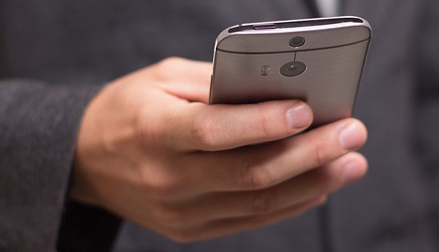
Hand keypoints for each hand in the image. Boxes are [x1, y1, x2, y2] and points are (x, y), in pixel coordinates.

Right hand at [71, 57, 367, 241]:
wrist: (87, 161)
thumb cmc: (129, 109)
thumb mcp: (162, 79)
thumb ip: (216, 83)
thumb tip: (276, 90)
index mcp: (155, 130)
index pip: (215, 131)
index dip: (263, 123)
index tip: (308, 110)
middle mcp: (167, 178)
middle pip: (250, 173)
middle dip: (310, 154)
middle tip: (352, 134)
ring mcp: (179, 211)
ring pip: (258, 203)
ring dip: (312, 183)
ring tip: (350, 163)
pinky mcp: (190, 229)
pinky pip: (249, 221)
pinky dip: (289, 204)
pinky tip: (318, 186)